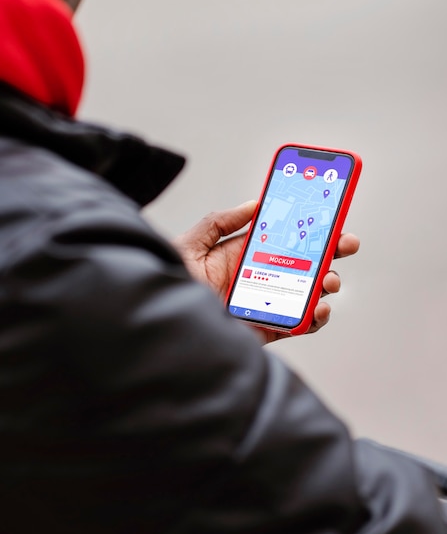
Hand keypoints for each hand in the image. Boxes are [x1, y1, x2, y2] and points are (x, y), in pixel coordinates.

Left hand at [173, 201, 359, 342]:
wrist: (166, 327)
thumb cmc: (172, 285)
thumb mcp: (192, 245)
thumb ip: (220, 222)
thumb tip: (254, 204)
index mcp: (245, 255)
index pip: (284, 237)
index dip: (309, 226)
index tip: (329, 214)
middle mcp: (261, 278)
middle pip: (305, 262)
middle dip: (330, 251)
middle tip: (345, 242)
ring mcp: (267, 303)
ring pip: (309, 291)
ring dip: (327, 283)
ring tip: (328, 278)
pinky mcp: (269, 328)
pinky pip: (300, 323)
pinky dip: (316, 317)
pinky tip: (319, 307)